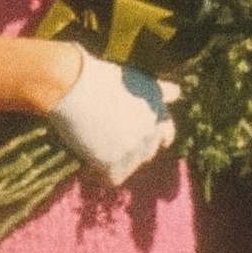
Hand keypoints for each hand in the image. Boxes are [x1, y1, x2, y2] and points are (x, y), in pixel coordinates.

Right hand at [46, 50, 175, 186]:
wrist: (72, 85)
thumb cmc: (99, 75)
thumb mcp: (136, 78)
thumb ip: (159, 90)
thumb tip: (179, 92)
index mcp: (157, 110)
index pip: (167, 134)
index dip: (153, 136)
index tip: (136, 135)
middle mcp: (150, 131)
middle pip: (148, 152)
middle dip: (133, 148)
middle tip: (110, 137)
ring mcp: (133, 148)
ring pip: (131, 165)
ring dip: (118, 160)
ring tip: (98, 146)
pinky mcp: (113, 162)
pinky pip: (113, 178)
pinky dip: (103, 173)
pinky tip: (91, 163)